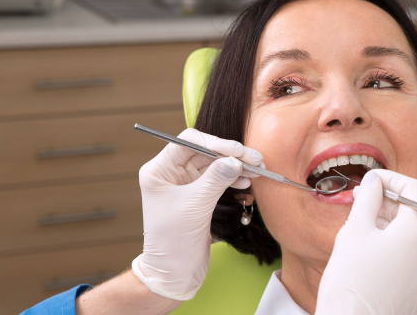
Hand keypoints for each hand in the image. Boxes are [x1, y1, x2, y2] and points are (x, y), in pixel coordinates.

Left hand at [131, 128, 263, 300]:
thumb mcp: (195, 206)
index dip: (215, 143)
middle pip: (205, 152)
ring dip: (236, 166)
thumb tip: (236, 160)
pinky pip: (218, 179)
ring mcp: (185, 185)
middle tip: (256, 159)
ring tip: (257, 170)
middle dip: (231, 155)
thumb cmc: (173, 242)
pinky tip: (246, 182)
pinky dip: (233, 179)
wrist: (173, 274)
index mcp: (159, 170)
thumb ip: (216, 179)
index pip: (189, 142)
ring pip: (214, 165)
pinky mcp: (198, 197)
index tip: (239, 151)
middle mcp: (171, 173)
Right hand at [316, 169, 416, 314]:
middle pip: (413, 214)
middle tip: (359, 203)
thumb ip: (368, 197)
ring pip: (411, 237)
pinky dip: (394, 250)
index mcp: (416, 233)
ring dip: (389, 227)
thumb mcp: (355, 230)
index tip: (370, 182)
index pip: (415, 189)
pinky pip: (411, 260)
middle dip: (387, 204)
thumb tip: (374, 181)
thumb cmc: (351, 281)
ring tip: (361, 232)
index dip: (391, 179)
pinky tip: (370, 257)